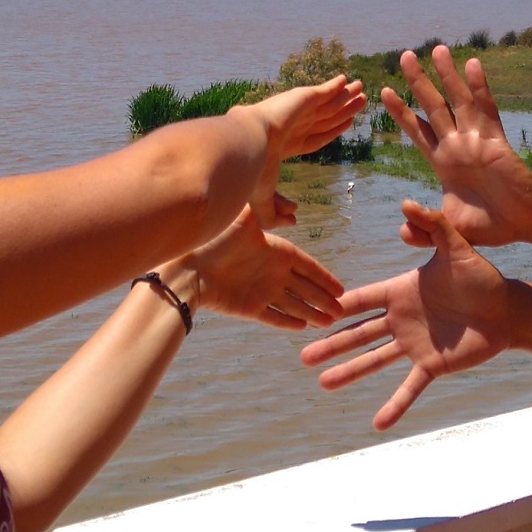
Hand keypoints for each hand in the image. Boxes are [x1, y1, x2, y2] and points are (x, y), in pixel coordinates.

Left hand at [180, 206, 345, 330]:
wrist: (189, 267)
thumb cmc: (214, 239)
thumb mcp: (244, 218)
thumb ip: (267, 208)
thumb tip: (291, 204)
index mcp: (275, 251)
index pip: (307, 266)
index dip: (324, 277)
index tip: (340, 288)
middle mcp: (272, 273)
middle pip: (305, 289)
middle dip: (323, 299)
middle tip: (342, 310)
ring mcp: (261, 291)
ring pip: (294, 305)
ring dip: (311, 313)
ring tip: (330, 322)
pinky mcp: (249, 308)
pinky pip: (274, 317)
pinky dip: (287, 322)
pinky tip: (303, 327)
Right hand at [247, 75, 365, 225]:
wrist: (245, 146)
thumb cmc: (251, 174)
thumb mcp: (264, 202)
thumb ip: (276, 215)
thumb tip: (292, 221)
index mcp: (285, 144)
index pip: (315, 137)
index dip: (332, 131)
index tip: (346, 124)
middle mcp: (292, 124)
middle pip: (326, 117)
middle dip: (343, 110)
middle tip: (360, 101)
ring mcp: (297, 109)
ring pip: (329, 103)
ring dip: (345, 96)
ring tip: (362, 89)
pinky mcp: (302, 98)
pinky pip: (325, 91)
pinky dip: (335, 85)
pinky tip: (346, 80)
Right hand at [300, 200, 511, 429]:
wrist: (507, 310)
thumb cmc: (481, 276)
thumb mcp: (456, 246)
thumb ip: (433, 225)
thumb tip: (408, 202)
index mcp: (400, 291)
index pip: (362, 300)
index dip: (338, 307)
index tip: (312, 311)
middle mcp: (401, 319)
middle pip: (358, 333)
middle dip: (330, 345)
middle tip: (303, 356)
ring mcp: (414, 344)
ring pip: (375, 361)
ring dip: (349, 373)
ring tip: (323, 384)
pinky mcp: (432, 365)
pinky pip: (410, 388)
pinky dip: (395, 406)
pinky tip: (377, 423)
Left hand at [382, 46, 531, 244]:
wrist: (525, 224)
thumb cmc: (489, 225)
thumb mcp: (449, 228)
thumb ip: (425, 228)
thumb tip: (401, 229)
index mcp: (442, 161)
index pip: (416, 130)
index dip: (401, 111)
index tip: (382, 91)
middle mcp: (456, 145)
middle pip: (432, 106)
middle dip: (418, 81)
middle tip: (405, 55)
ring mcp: (476, 140)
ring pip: (457, 100)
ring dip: (447, 75)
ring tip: (436, 48)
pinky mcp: (496, 140)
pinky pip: (486, 109)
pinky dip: (479, 86)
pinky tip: (473, 64)